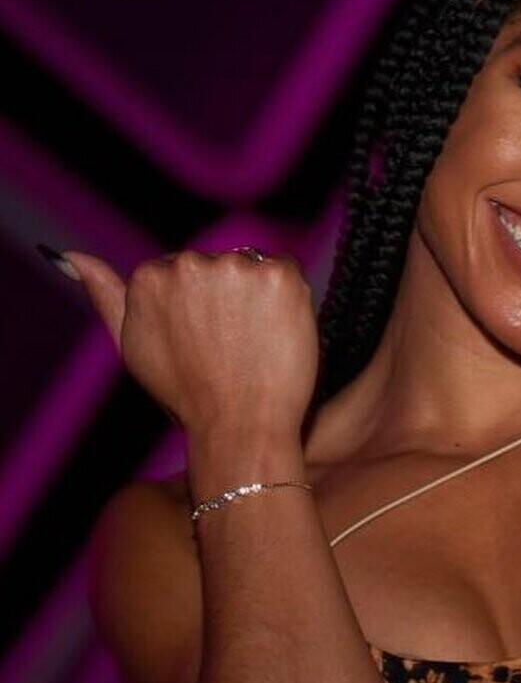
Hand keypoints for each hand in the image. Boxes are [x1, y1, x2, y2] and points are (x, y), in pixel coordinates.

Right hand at [62, 248, 319, 437]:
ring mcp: (236, 267)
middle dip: (230, 297)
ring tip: (255, 341)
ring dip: (259, 295)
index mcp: (149, 275)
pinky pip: (287, 270)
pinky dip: (288, 297)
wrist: (240, 426)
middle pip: (220, 264)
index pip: (186, 271)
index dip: (204, 307)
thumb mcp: (132, 345)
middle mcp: (190, 264)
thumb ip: (105, 295)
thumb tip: (70, 257)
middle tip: (235, 345)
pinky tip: (278, 331)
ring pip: (254, 267)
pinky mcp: (278, 275)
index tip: (210, 340)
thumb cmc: (186, 393)